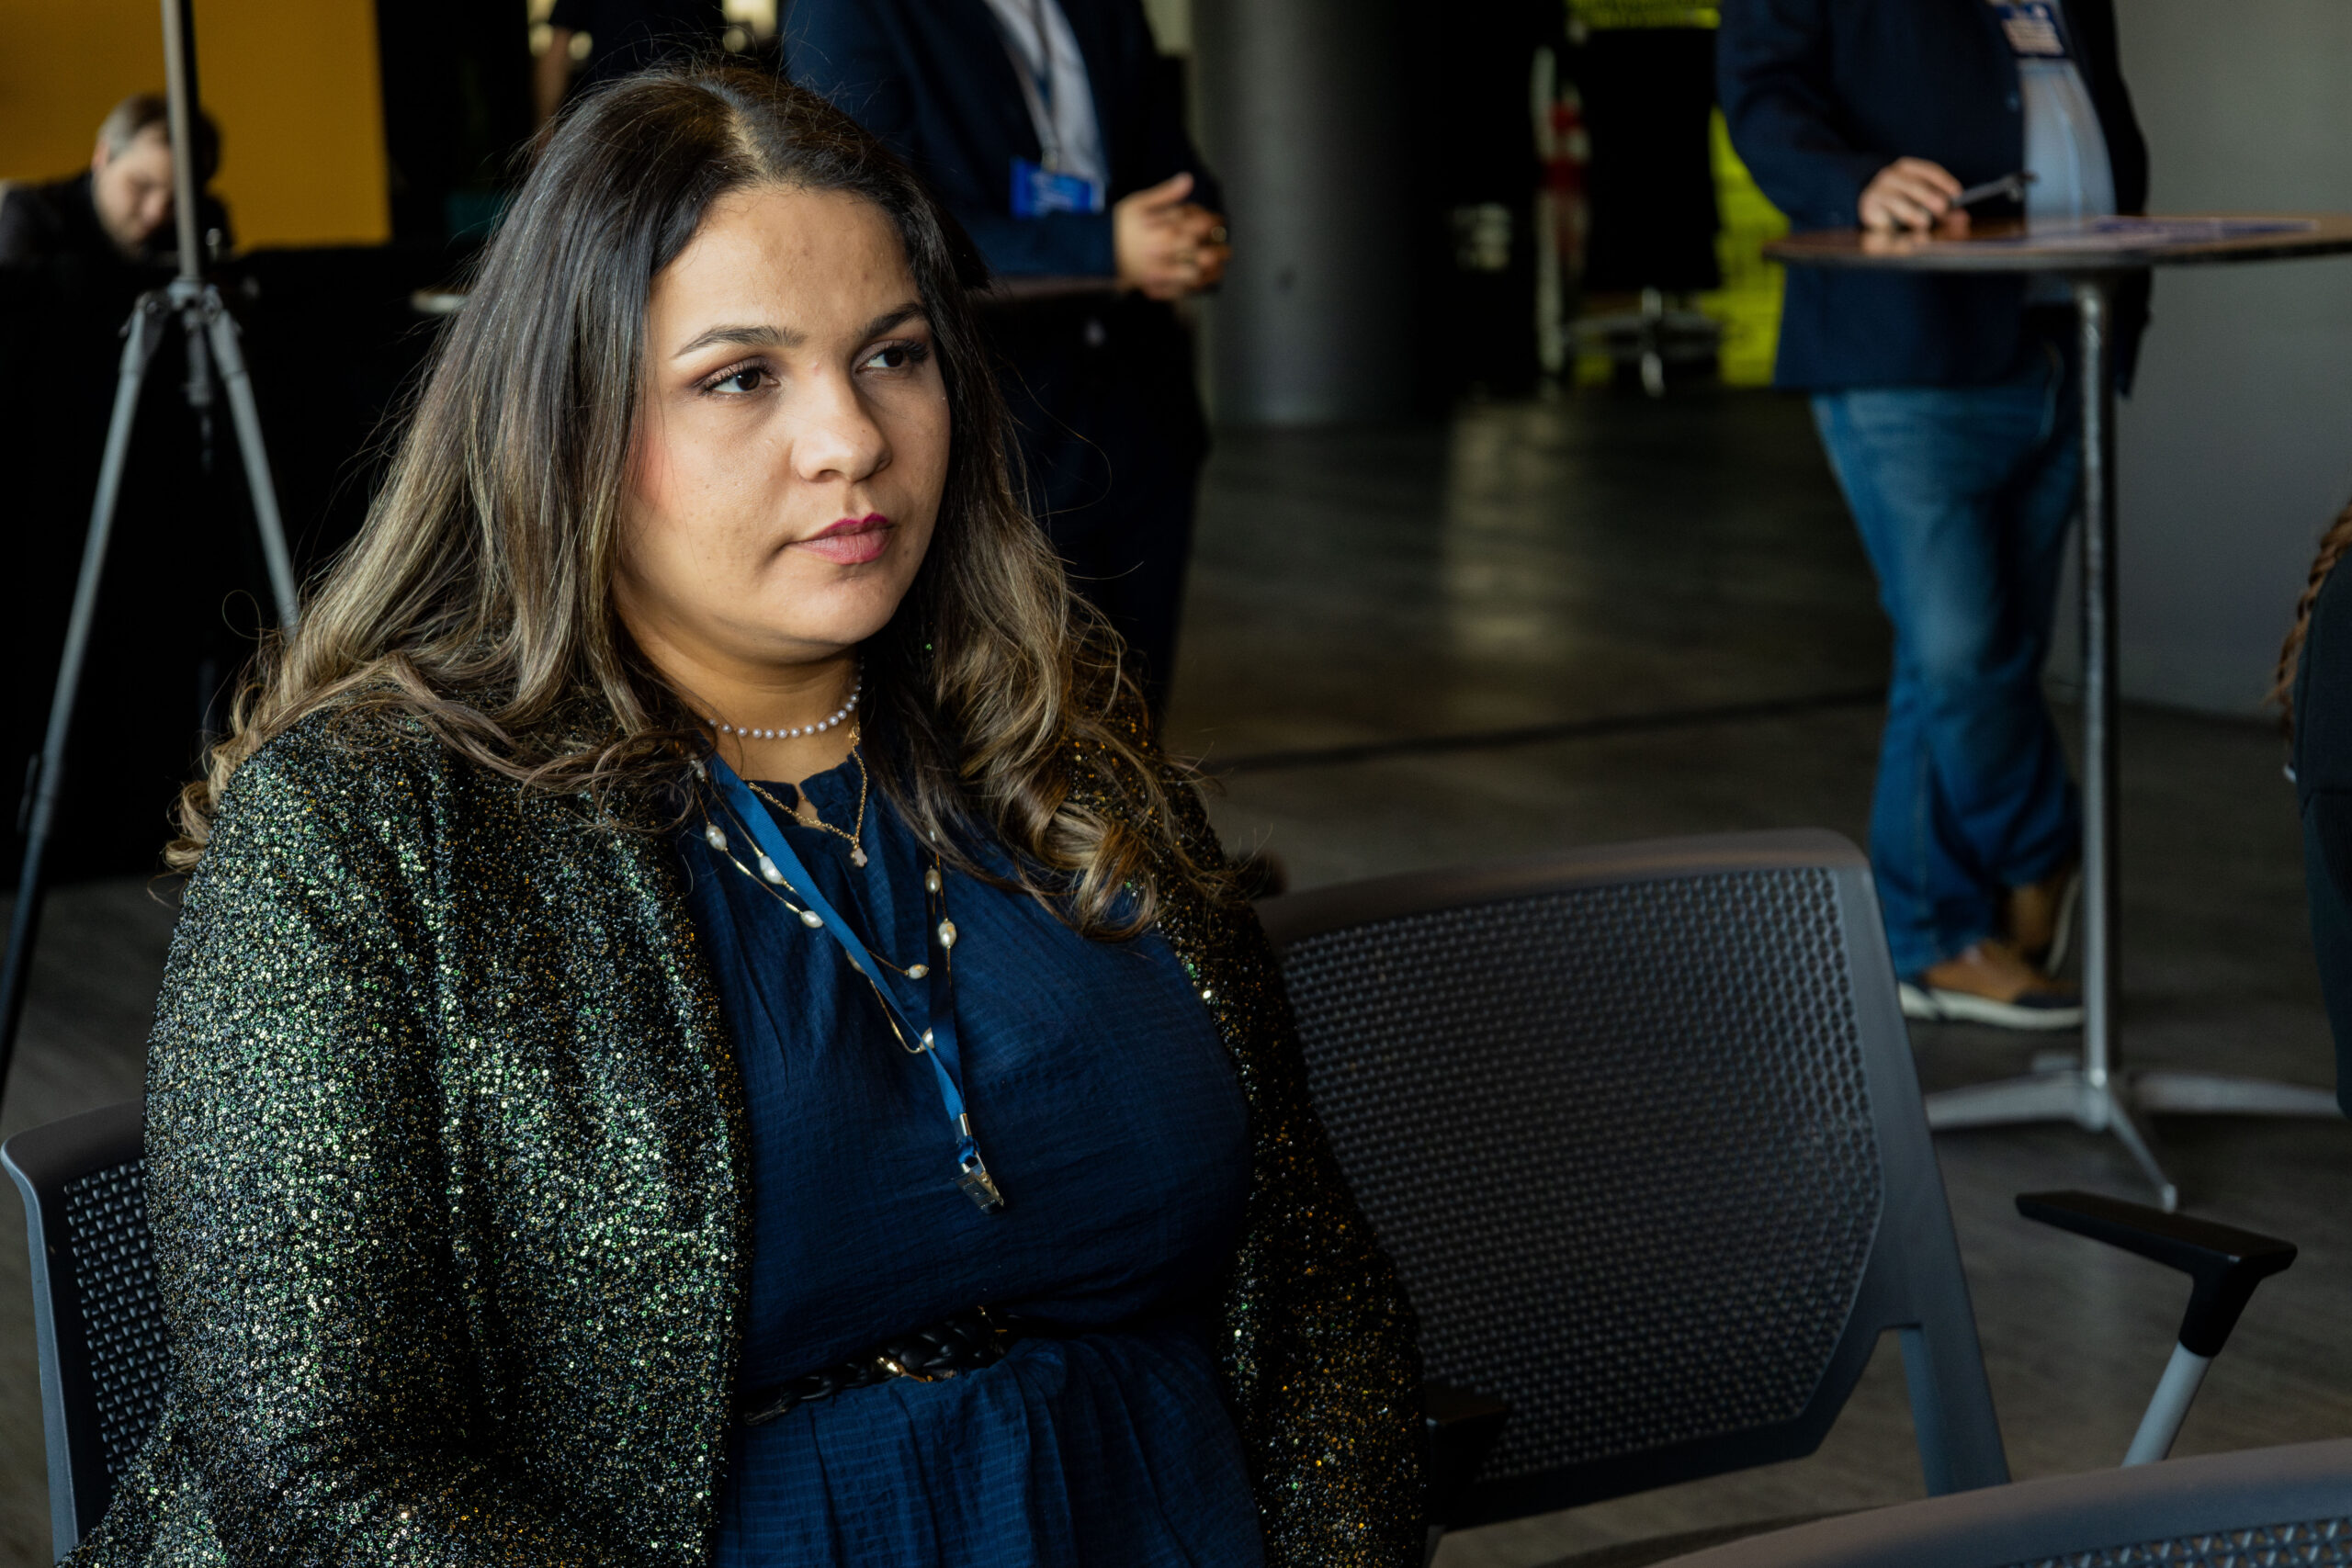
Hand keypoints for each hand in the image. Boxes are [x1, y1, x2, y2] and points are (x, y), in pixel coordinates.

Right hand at [1113, 172, 1231, 300]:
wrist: (1097, 251)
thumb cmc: (1119, 225)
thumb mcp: (1140, 202)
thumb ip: (1167, 193)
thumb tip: (1188, 179)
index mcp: (1167, 228)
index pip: (1202, 225)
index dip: (1215, 222)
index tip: (1219, 221)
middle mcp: (1168, 251)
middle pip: (1205, 253)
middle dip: (1219, 250)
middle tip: (1225, 248)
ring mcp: (1162, 271)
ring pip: (1197, 274)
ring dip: (1212, 271)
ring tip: (1219, 266)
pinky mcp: (1156, 285)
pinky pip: (1182, 290)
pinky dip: (1196, 286)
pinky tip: (1203, 281)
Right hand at [1859, 157, 1970, 235]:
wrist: (1869, 200)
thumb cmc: (1901, 198)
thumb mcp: (1921, 197)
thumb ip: (1941, 205)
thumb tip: (1962, 218)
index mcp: (1908, 167)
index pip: (1929, 171)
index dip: (1944, 181)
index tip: (1957, 194)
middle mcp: (1892, 174)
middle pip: (1914, 185)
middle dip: (1930, 198)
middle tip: (1942, 210)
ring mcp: (1878, 189)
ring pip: (1897, 200)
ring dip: (1912, 212)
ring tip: (1923, 223)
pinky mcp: (1869, 205)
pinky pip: (1884, 213)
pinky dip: (1894, 222)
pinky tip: (1904, 230)